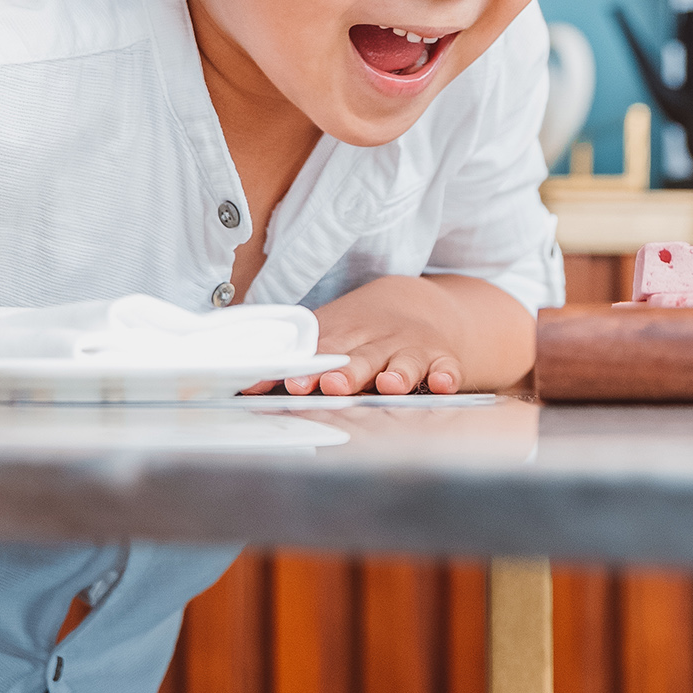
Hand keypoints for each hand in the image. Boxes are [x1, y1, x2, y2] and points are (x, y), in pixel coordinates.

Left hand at [273, 275, 467, 396]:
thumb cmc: (361, 331)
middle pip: (363, 357)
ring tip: (390, 385)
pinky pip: (446, 367)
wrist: (416, 304)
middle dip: (349, 371)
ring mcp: (410, 350)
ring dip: (398, 373)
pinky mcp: (441, 359)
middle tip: (335, 386)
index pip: (325, 352)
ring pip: (404, 362)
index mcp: (345, 335)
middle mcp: (378, 342)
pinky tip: (444, 385)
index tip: (295, 385)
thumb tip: (246, 388)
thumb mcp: (328, 336)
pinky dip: (446, 376)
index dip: (311, 369)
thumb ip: (293, 364)